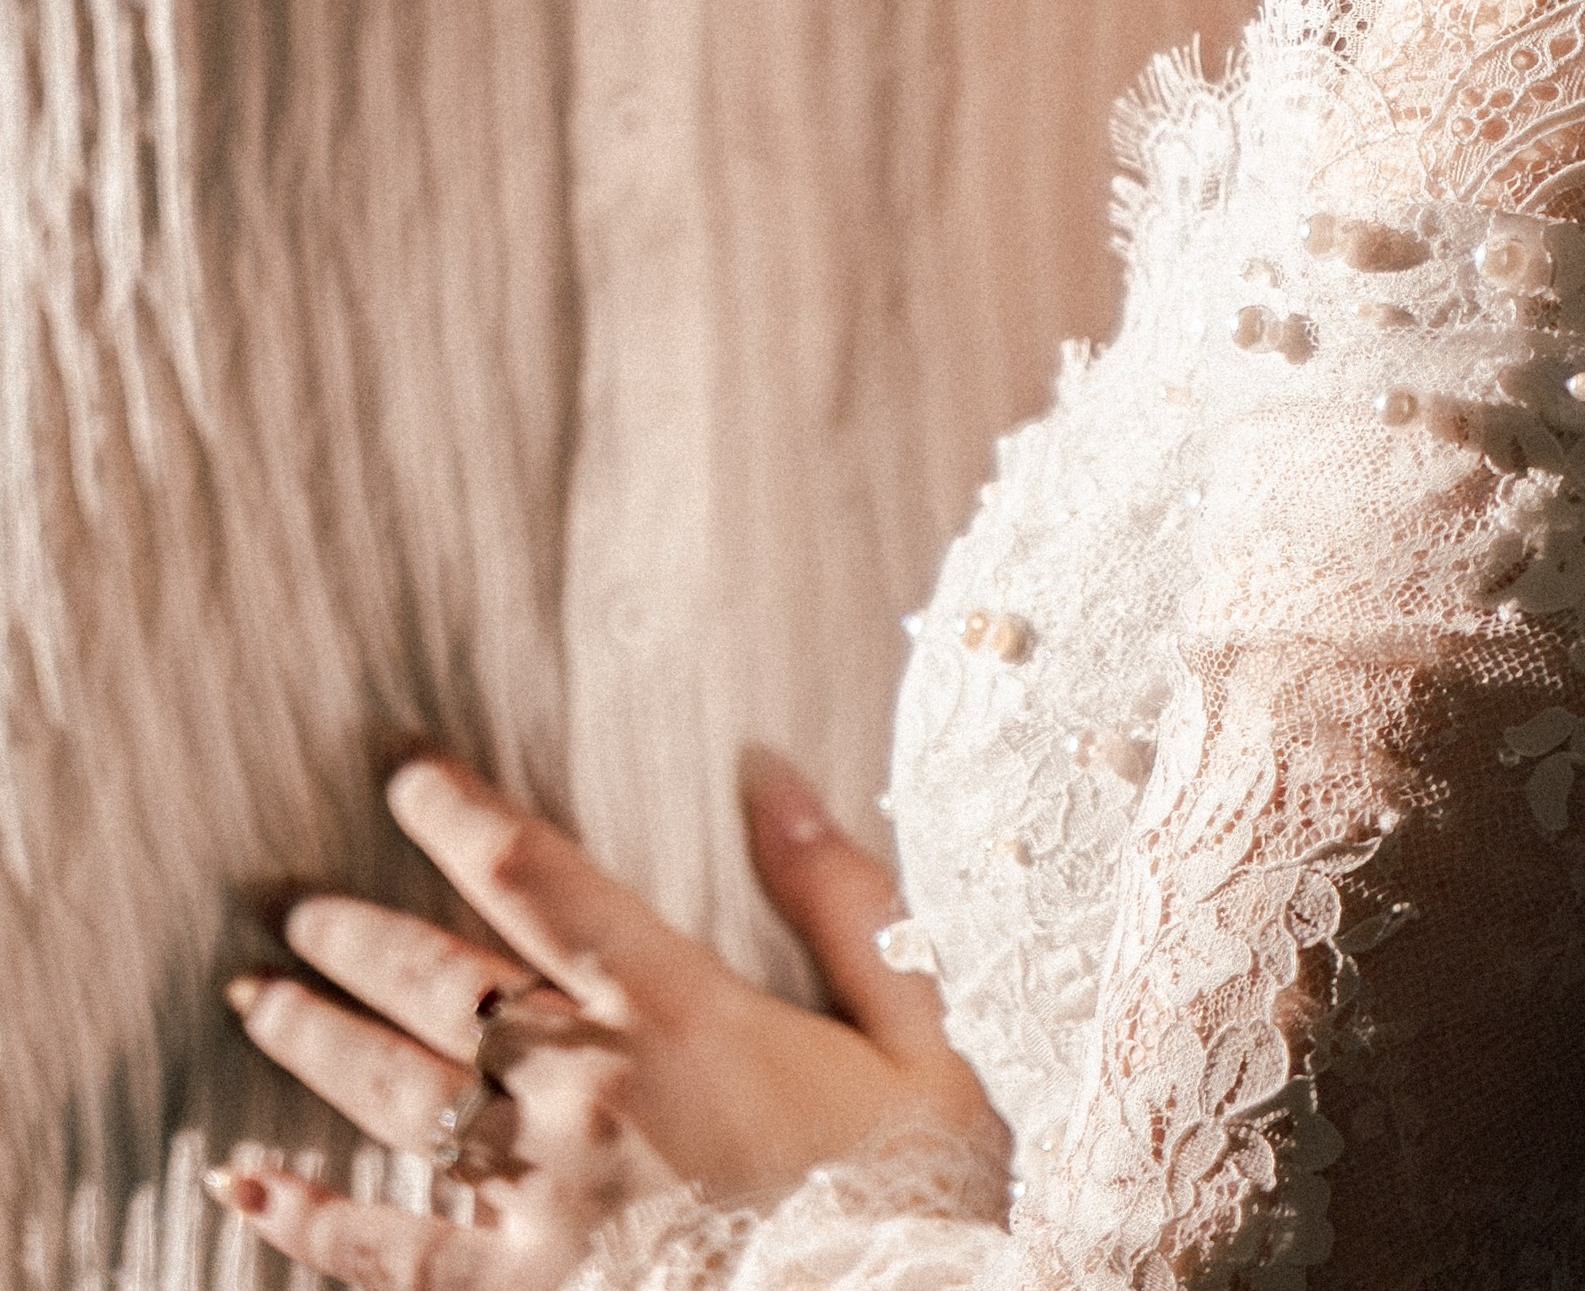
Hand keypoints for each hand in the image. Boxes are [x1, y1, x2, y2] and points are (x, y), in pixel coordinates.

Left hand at [209, 750, 997, 1286]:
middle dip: (356, 937)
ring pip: (398, 1104)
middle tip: (294, 905)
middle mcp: (590, 1095)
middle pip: (438, 988)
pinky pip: (391, 1256)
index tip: (402, 772)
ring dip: (317, 1045)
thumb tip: (767, 768)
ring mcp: (546, 1205)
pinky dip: (309, 1218)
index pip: (536, 881)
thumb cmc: (913, 1195)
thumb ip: (835, 894)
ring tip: (258, 1001)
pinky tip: (246, 1184)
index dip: (458, 815)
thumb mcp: (913, 1029)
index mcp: (679, 1014)